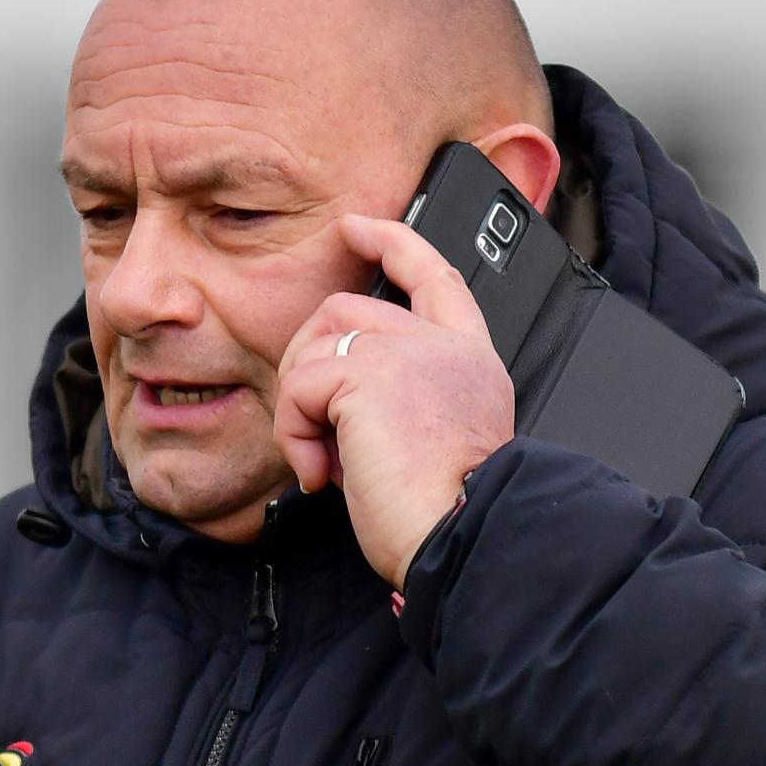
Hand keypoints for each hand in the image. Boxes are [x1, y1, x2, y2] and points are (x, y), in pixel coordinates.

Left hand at [274, 213, 513, 587]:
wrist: (464, 538)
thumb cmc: (449, 515)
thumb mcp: (436, 443)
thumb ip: (403, 403)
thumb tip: (339, 406)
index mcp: (470, 362)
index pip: (434, 276)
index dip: (394, 243)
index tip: (357, 228)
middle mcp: (445, 347)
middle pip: (347, 310)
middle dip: (309, 363)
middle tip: (316, 432)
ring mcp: (409, 352)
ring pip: (315, 344)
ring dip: (302, 408)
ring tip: (329, 463)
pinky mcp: (368, 372)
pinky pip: (299, 387)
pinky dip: (295, 434)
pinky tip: (324, 475)